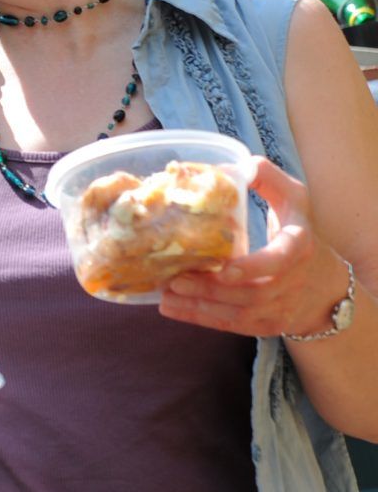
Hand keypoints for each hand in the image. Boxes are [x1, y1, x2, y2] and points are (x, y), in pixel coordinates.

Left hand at [161, 158, 346, 338]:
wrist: (324, 286)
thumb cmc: (299, 232)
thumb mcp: (294, 200)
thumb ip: (268, 179)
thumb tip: (236, 165)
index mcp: (299, 248)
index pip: (279, 262)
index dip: (253, 268)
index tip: (223, 268)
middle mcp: (292, 282)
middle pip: (251, 293)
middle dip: (211, 289)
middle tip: (174, 279)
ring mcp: (280, 308)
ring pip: (239, 314)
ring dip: (200, 306)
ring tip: (166, 294)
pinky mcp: (266, 325)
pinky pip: (232, 326)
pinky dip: (201, 319)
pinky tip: (172, 308)